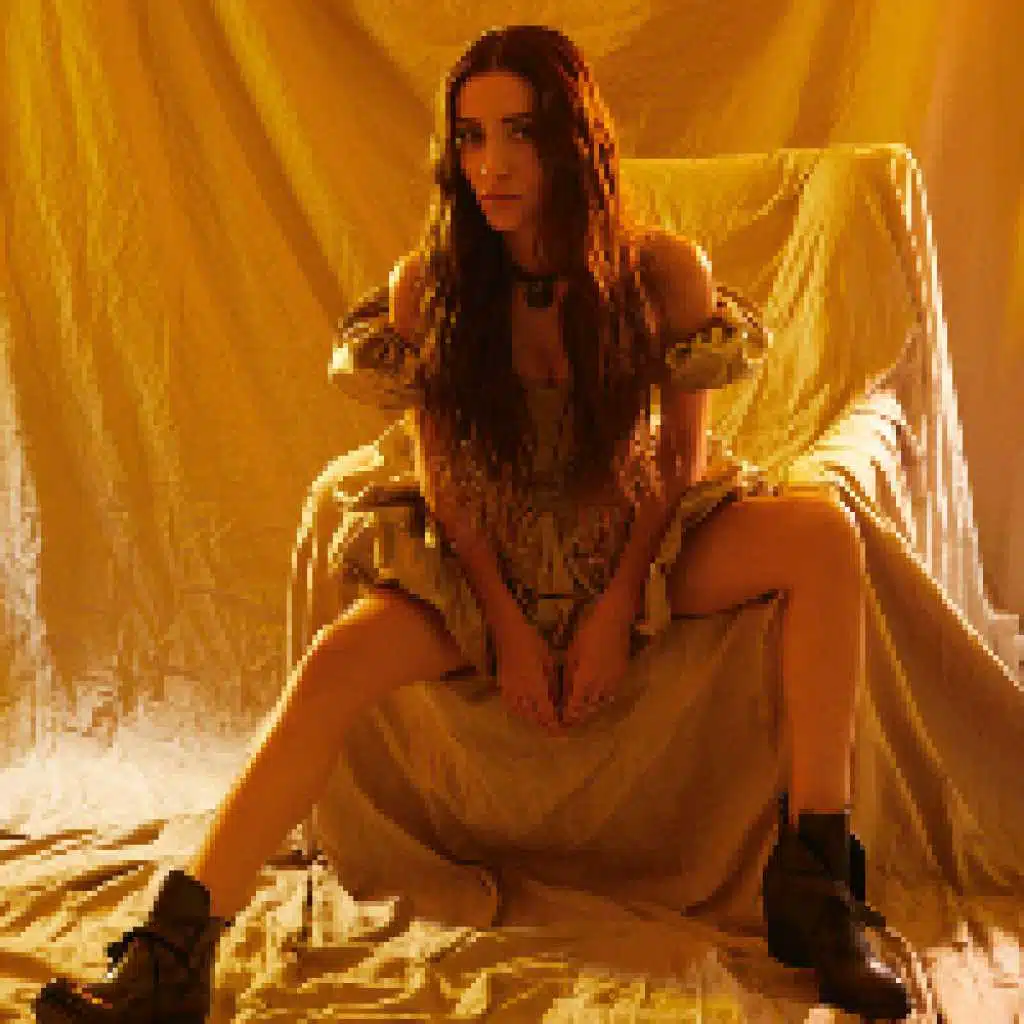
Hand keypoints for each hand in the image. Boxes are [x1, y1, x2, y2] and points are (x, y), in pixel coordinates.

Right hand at [493, 607, 564, 735]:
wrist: (508, 632)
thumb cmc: (532, 642)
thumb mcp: (548, 661)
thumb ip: (553, 682)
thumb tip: (558, 697)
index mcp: (536, 687)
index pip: (547, 713)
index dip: (555, 722)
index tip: (563, 726)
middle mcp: (522, 693)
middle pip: (534, 717)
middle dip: (544, 723)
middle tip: (554, 726)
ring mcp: (510, 690)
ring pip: (521, 713)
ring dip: (532, 719)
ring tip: (540, 719)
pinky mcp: (502, 685)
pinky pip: (510, 705)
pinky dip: (518, 710)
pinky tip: (523, 709)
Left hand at [562, 579, 634, 726]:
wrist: (614, 620)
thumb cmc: (588, 633)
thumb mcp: (572, 654)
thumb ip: (568, 676)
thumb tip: (562, 692)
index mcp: (585, 680)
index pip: (576, 706)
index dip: (568, 715)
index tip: (560, 719)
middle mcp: (601, 685)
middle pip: (589, 709)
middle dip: (579, 715)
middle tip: (569, 720)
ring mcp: (614, 681)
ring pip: (602, 703)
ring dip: (591, 708)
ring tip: (582, 711)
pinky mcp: (622, 675)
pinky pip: (611, 694)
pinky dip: (602, 699)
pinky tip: (596, 697)